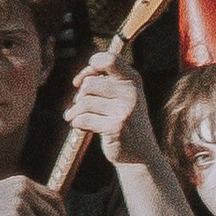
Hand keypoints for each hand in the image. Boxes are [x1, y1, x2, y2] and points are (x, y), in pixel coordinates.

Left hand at [63, 43, 148, 166]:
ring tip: (75, 117)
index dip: (90, 67)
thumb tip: (78, 81)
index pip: (108, 60)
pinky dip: (77, 123)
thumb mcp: (121, 96)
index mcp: (132, 79)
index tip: (81, 81)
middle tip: (80, 106)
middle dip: (80, 96)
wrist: (140, 154)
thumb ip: (103, 82)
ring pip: (85, 102)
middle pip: (89, 84)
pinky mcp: (116, 127)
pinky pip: (84, 119)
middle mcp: (131, 92)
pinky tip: (81, 127)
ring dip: (75, 111)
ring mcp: (125, 110)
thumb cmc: (124, 120)